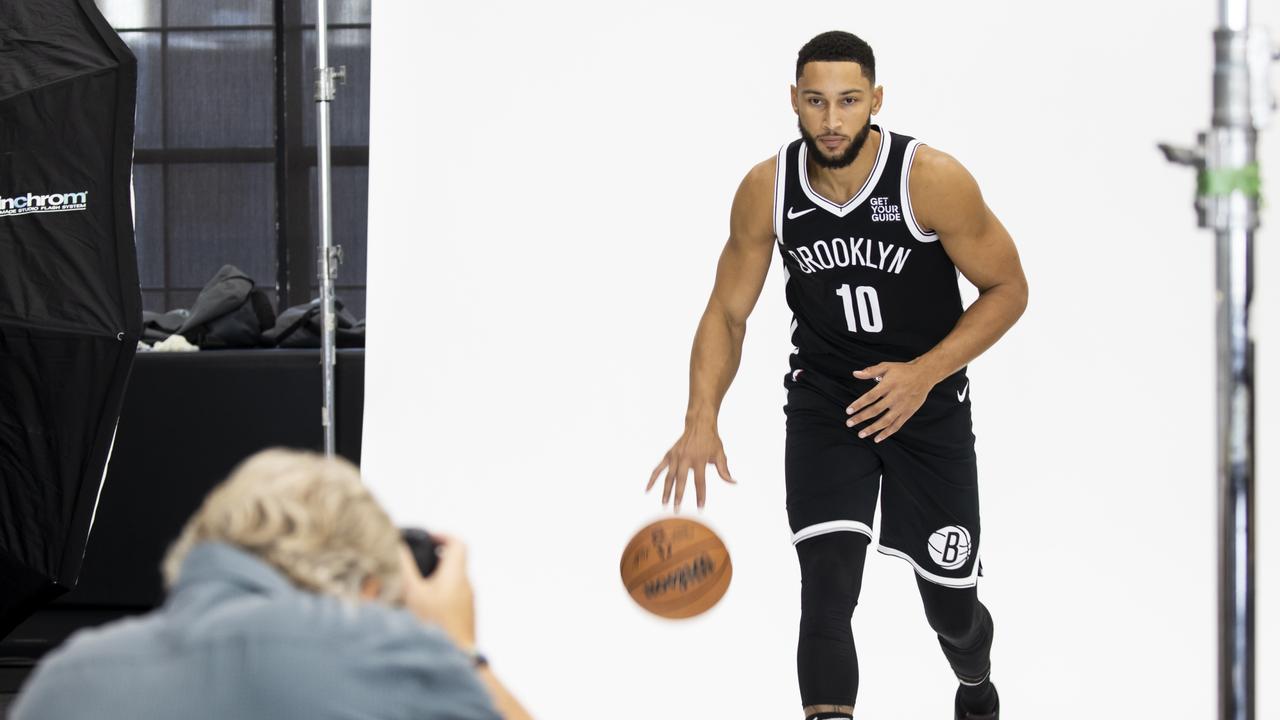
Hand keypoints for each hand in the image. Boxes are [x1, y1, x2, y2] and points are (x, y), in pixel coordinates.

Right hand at [400, 532, 476, 651]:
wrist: (454, 658)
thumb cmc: (435, 626)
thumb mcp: (414, 594)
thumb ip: (406, 569)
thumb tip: (399, 548)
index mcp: (456, 575)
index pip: (458, 543)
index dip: (442, 536)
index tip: (427, 539)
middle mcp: (465, 586)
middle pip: (453, 561)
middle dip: (432, 559)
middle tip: (413, 563)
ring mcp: (466, 602)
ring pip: (451, 580)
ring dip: (433, 578)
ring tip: (413, 585)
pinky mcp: (463, 617)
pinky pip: (451, 597)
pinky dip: (437, 594)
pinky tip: (421, 606)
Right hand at [645, 423, 735, 511]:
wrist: (698, 424)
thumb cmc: (711, 441)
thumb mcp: (720, 454)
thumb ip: (724, 470)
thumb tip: (733, 482)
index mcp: (699, 459)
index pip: (700, 481)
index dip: (700, 495)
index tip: (700, 507)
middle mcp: (685, 457)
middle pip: (680, 480)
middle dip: (678, 495)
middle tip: (676, 510)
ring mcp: (675, 456)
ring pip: (668, 476)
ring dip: (666, 491)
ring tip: (664, 504)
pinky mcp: (668, 455)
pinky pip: (658, 468)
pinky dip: (652, 479)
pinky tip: (648, 489)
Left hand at [847, 361, 937, 442]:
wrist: (925, 375)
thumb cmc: (903, 370)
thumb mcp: (887, 366)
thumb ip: (871, 371)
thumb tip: (855, 373)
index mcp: (888, 385)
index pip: (870, 396)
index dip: (859, 404)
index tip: (848, 411)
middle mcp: (895, 397)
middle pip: (876, 410)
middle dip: (861, 418)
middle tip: (849, 424)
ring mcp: (902, 406)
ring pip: (886, 421)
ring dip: (872, 429)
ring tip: (861, 434)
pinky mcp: (908, 412)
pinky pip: (897, 425)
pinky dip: (887, 433)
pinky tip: (877, 438)